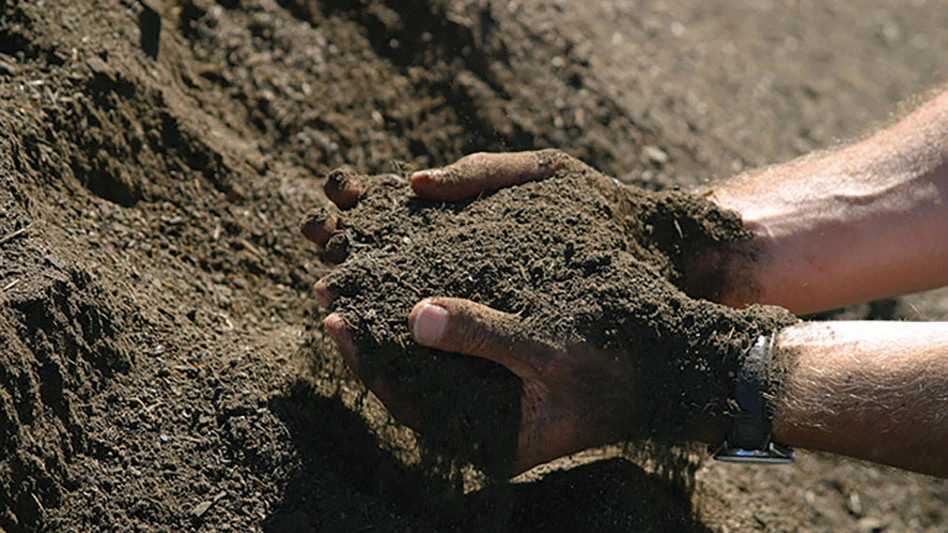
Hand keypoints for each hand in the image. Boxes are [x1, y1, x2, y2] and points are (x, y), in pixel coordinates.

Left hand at [301, 151, 787, 474]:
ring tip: (357, 261)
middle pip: (408, 371)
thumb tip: (417, 317)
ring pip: (427, 343)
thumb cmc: (620, 365)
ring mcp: (493, 382)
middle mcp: (483, 409)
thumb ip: (484, 334)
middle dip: (370, 325)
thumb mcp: (553, 351)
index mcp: (485, 432)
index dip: (366, 360)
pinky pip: (456, 323)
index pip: (406, 400)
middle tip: (326, 282)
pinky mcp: (507, 349)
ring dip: (394, 300)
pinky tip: (412, 255)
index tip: (331, 318)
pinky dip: (432, 287)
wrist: (681, 359)